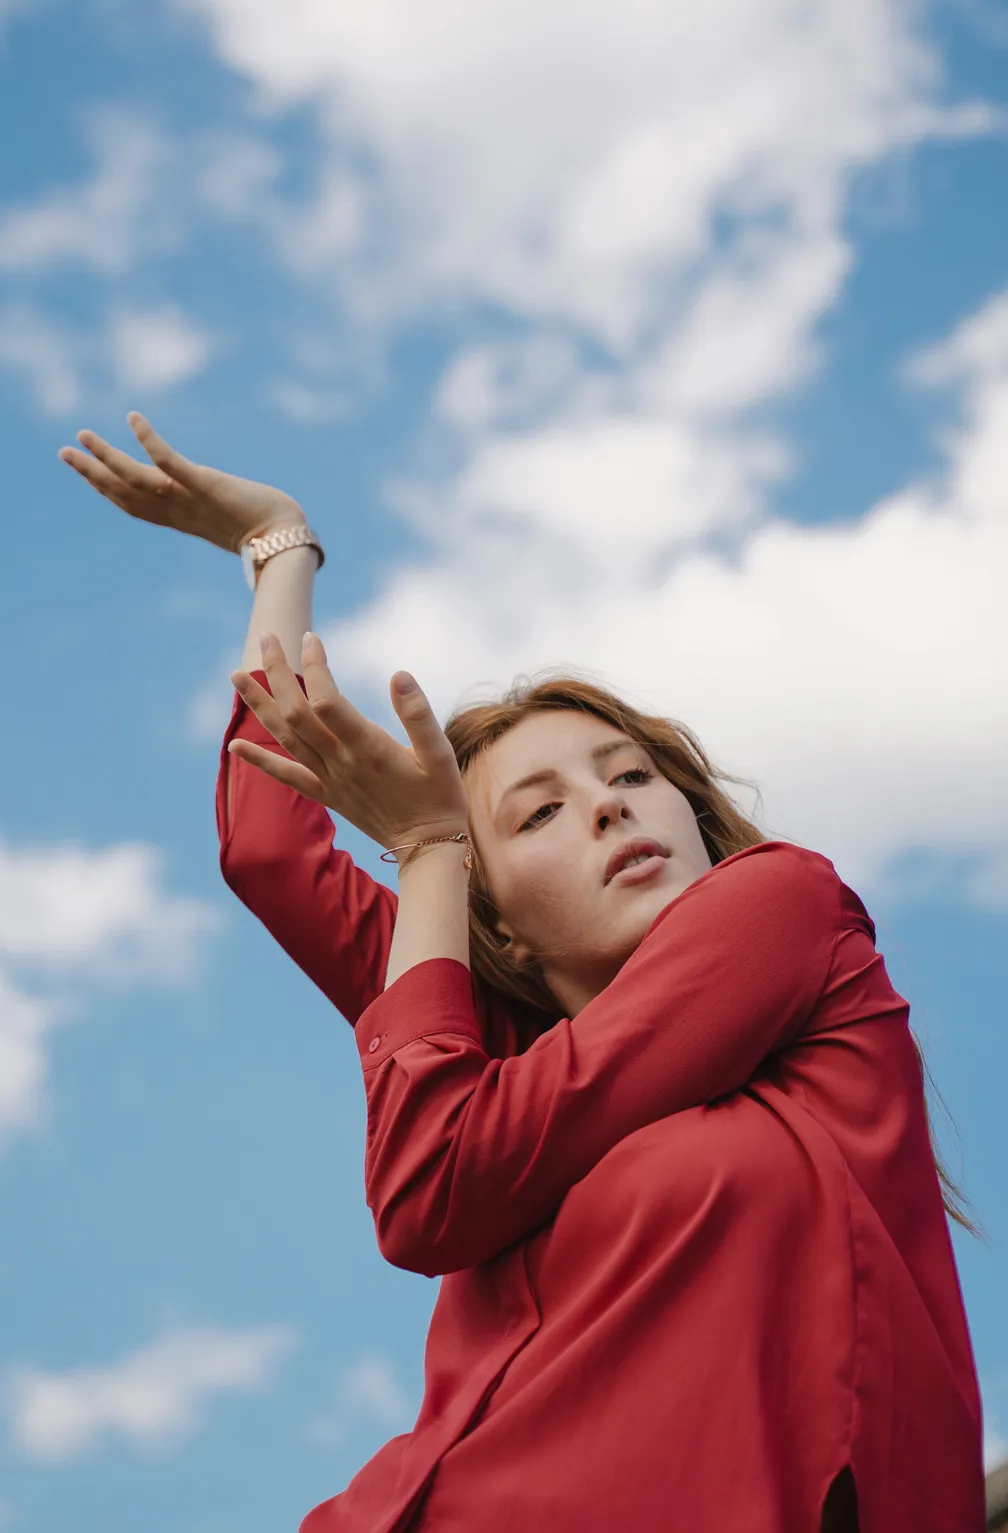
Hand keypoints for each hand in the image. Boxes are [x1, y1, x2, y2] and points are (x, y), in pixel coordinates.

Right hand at [59, 413, 305, 553]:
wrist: (287, 541)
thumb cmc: (268, 532)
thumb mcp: (230, 520)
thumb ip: (214, 512)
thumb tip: (217, 506)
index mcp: (180, 519)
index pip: (134, 505)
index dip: (106, 489)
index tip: (85, 472)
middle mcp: (177, 509)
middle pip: (124, 493)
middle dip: (91, 474)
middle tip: (63, 452)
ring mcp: (188, 497)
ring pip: (136, 478)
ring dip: (106, 457)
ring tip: (83, 435)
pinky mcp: (205, 484)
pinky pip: (171, 462)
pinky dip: (150, 442)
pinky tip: (134, 419)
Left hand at [228, 632, 469, 852]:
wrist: (427, 847)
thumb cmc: (440, 797)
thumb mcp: (441, 754)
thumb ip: (419, 715)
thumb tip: (399, 675)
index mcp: (368, 748)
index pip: (328, 701)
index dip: (315, 667)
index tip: (312, 638)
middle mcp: (340, 762)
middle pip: (296, 712)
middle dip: (277, 673)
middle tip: (266, 637)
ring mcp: (329, 780)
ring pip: (284, 738)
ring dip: (259, 705)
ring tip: (236, 676)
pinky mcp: (326, 794)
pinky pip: (286, 776)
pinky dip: (258, 760)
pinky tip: (234, 746)